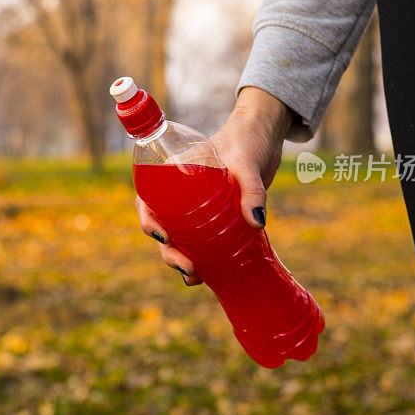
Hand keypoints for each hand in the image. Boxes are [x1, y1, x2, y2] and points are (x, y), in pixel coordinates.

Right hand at [136, 86, 293, 285]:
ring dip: (181, 260)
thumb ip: (253, 189)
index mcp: (174, 175)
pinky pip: (202, 242)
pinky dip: (202, 260)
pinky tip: (207, 277)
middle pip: (163, 228)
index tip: (163, 236)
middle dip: (169, 252)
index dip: (148, 221)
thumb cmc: (248, 139)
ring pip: (181, 240)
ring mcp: (198, 208)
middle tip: (188, 266)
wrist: (266, 136)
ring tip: (195, 277)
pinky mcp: (217, 218)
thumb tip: (256, 221)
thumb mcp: (248, 162)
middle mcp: (182, 195)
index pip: (148, 201)